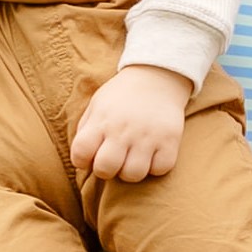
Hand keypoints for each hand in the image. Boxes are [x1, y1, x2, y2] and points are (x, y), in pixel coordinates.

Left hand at [72, 63, 191, 181]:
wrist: (157, 76)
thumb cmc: (122, 97)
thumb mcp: (97, 105)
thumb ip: (86, 131)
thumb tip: (83, 159)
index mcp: (101, 120)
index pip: (80, 153)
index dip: (81, 161)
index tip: (89, 157)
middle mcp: (122, 129)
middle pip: (106, 168)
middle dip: (106, 171)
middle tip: (113, 162)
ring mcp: (148, 136)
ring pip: (133, 174)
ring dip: (130, 172)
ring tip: (132, 159)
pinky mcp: (170, 140)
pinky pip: (160, 169)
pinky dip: (155, 167)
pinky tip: (152, 156)